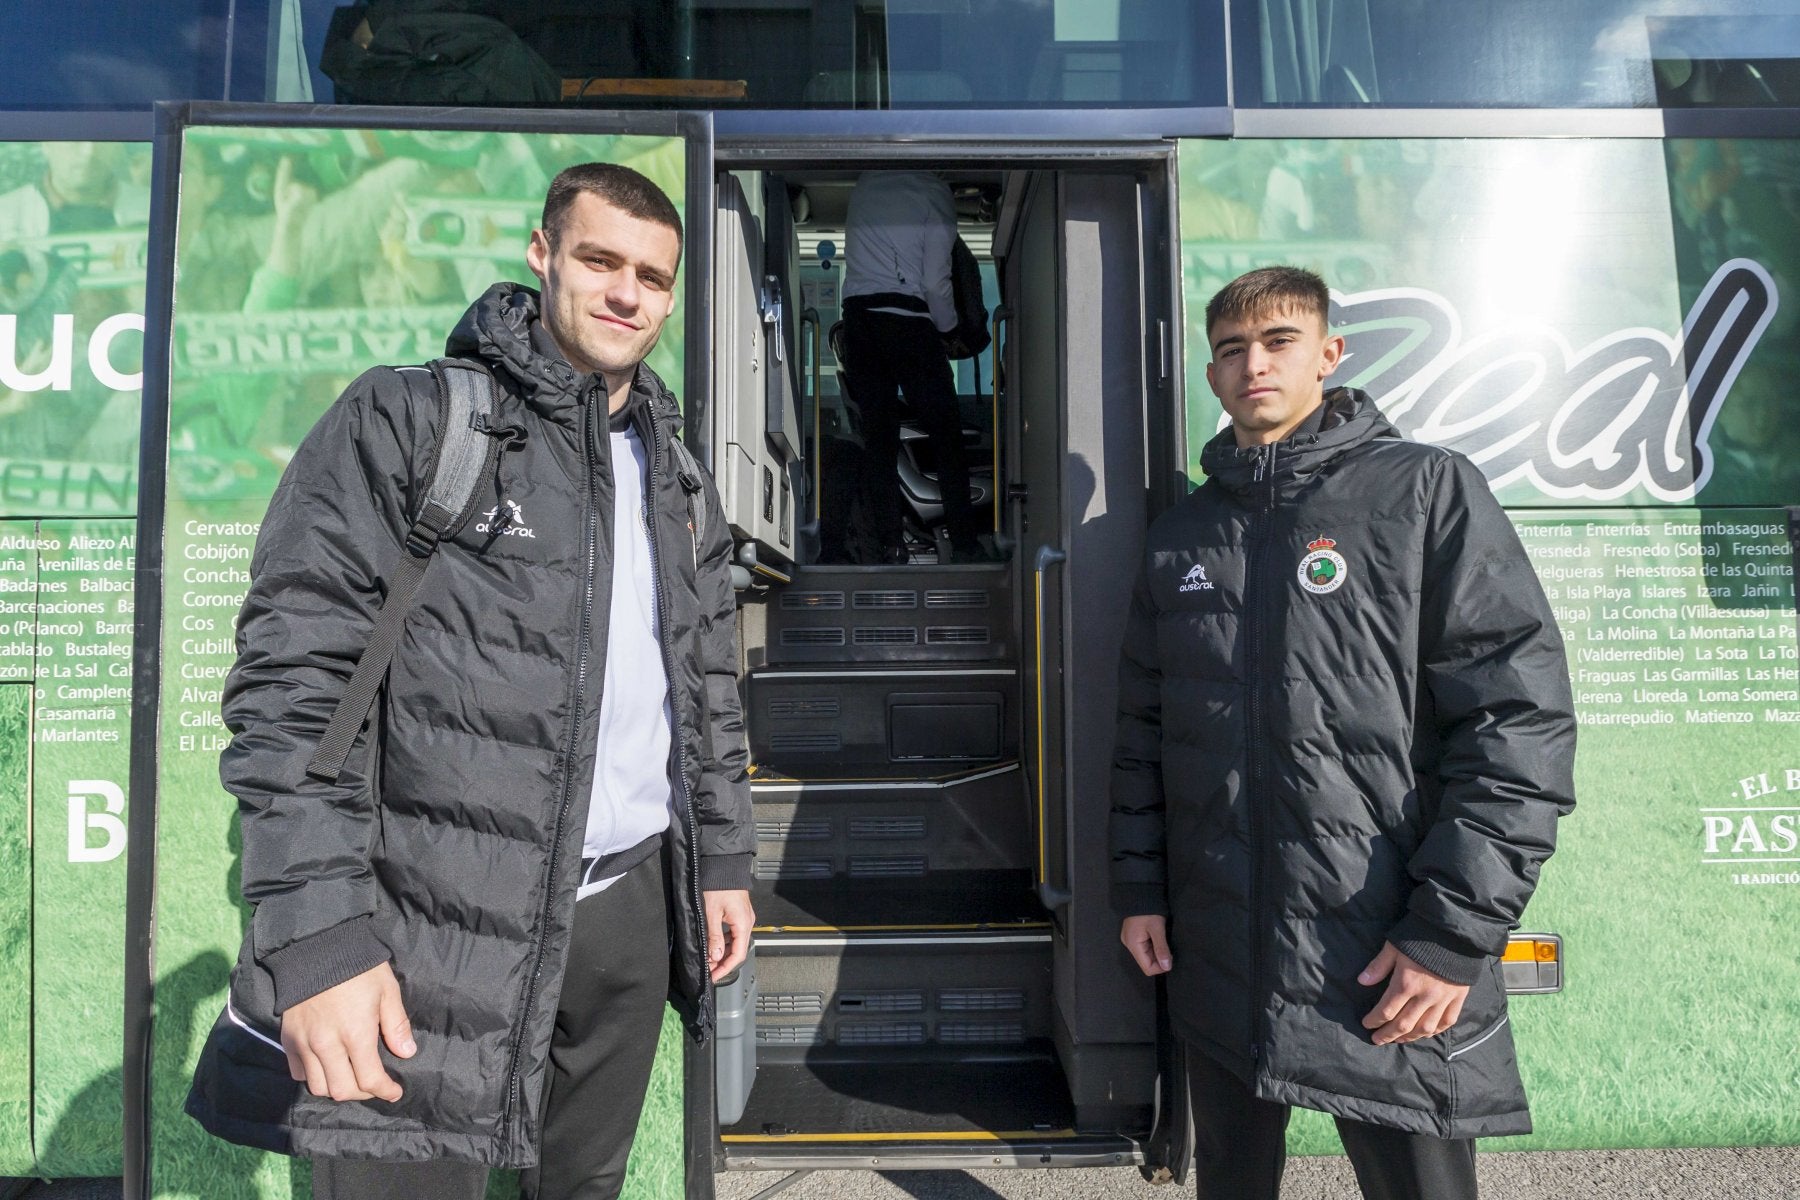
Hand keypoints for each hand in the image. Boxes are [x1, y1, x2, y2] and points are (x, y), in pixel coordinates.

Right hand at [279, 961, 414, 1101]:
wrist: (317, 948)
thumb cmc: (358, 967)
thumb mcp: (387, 990)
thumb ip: (396, 1025)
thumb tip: (406, 1053)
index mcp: (355, 1033)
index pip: (369, 1079)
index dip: (384, 1091)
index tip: (394, 1092)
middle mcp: (326, 1044)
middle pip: (342, 1091)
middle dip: (362, 1093)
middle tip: (374, 1085)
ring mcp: (304, 1043)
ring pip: (318, 1086)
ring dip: (337, 1088)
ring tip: (351, 1078)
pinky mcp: (288, 1038)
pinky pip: (298, 1072)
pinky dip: (313, 1076)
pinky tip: (327, 1066)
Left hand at [704, 889, 754, 982]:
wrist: (724, 866)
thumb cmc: (718, 885)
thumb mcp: (711, 913)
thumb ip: (714, 937)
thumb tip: (715, 957)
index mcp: (743, 924)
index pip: (738, 955)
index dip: (725, 968)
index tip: (714, 976)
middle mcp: (747, 922)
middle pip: (737, 950)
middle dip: (722, 962)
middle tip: (708, 970)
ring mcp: (744, 918)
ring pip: (735, 942)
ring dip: (722, 952)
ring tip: (708, 959)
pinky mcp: (740, 913)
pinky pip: (734, 933)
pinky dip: (724, 941)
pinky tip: (713, 944)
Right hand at [1120, 914, 1171, 975]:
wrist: (1141, 893)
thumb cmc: (1149, 911)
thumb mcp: (1157, 929)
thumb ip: (1161, 948)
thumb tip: (1167, 967)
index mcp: (1133, 945)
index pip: (1147, 968)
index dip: (1160, 967)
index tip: (1170, 957)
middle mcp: (1129, 945)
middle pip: (1146, 962)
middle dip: (1159, 959)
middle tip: (1169, 948)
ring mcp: (1130, 940)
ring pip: (1146, 955)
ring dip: (1157, 952)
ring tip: (1164, 941)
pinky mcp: (1133, 935)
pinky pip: (1144, 947)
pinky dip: (1153, 946)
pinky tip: (1158, 938)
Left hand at [1358, 942, 1469, 1045]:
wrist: (1454, 932)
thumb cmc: (1421, 937)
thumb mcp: (1394, 947)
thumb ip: (1379, 966)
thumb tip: (1362, 981)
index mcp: (1406, 984)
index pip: (1386, 1011)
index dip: (1374, 1020)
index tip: (1366, 1024)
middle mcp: (1425, 997)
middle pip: (1404, 1025)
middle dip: (1388, 1035)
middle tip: (1377, 1040)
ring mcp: (1443, 999)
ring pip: (1425, 1028)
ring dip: (1410, 1037)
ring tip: (1399, 1039)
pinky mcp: (1458, 998)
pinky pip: (1447, 1022)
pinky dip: (1435, 1031)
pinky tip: (1425, 1033)